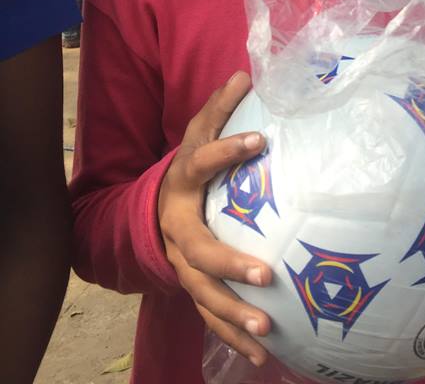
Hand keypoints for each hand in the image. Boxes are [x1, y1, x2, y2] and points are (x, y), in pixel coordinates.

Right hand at [158, 72, 271, 366]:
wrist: (153, 210)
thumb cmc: (190, 167)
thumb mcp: (197, 132)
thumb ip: (219, 107)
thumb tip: (245, 73)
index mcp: (182, 183)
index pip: (202, 160)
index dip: (228, 149)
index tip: (261, 140)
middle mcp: (179, 228)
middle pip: (199, 250)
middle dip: (230, 263)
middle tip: (264, 274)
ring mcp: (183, 264)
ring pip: (203, 293)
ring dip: (234, 314)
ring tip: (268, 329)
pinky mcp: (193, 287)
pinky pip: (211, 317)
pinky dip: (235, 338)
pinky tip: (264, 358)